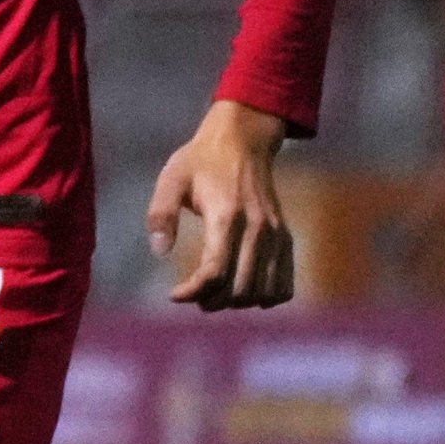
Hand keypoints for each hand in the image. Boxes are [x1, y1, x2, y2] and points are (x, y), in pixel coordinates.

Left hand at [146, 99, 294, 310]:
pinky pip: (284, 284)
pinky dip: (265, 297)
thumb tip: (159, 251)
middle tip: (192, 295)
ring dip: (237, 302)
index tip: (174, 295)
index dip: (193, 292)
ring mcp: (276, 235)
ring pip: (263, 291)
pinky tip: (243, 291)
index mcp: (227, 216)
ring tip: (214, 294)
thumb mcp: (171, 179)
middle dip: (212, 301)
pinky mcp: (286, 238)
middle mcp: (258, 230)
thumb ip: (161, 214)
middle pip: (240, 288)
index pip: (215, 272)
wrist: (243, 141)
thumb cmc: (201, 161)